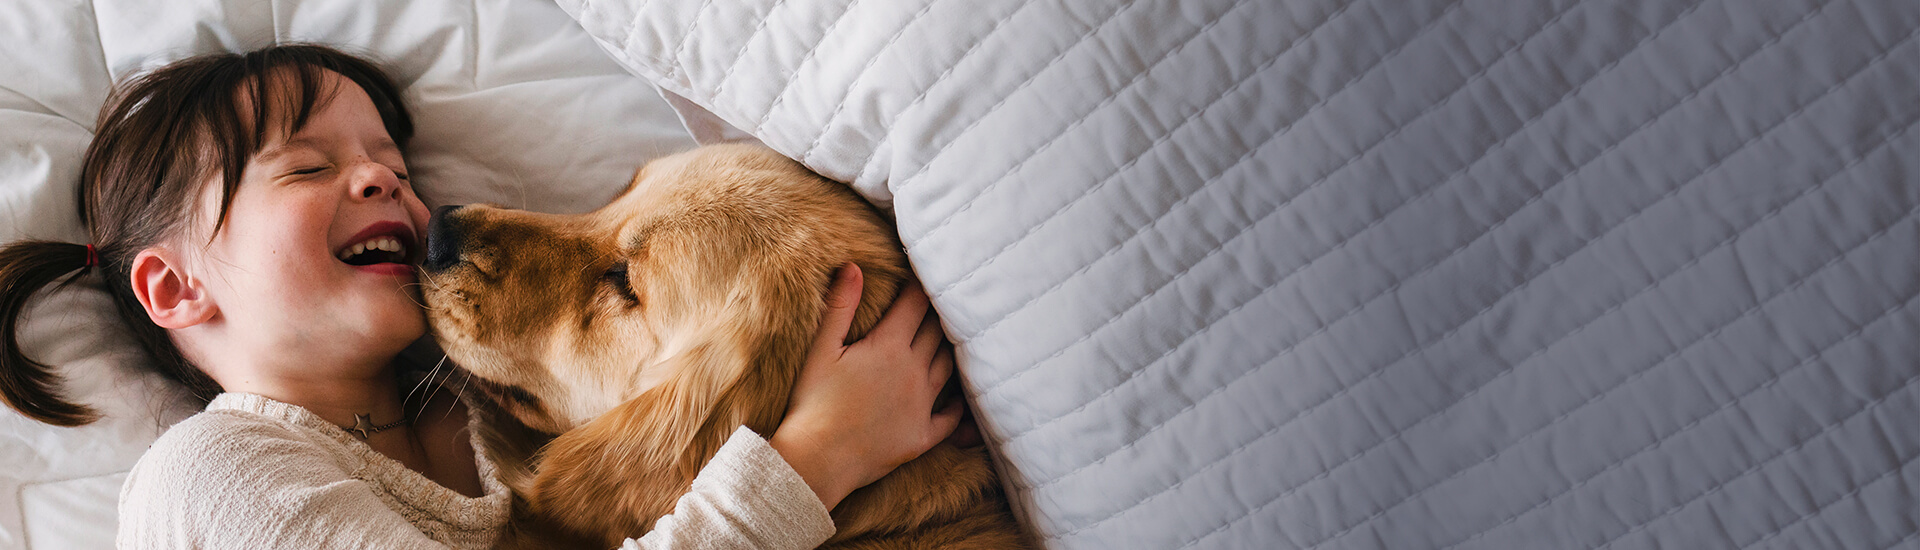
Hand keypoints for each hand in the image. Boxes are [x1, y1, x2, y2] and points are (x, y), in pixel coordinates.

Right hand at [770, 263, 963, 510]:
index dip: (920, 288)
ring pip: (947, 368)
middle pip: (937, 333)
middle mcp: (914, 372)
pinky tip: (959, 399)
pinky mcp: (922, 435)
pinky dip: (957, 405)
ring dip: (949, 351)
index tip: (922, 276)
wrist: (817, 459)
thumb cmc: (812, 402)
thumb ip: (841, 306)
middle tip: (940, 303)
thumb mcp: (821, 349)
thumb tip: (854, 266)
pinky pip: (951, 417)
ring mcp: (922, 405)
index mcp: (889, 346)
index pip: (915, 305)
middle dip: (938, 315)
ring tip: (950, 340)